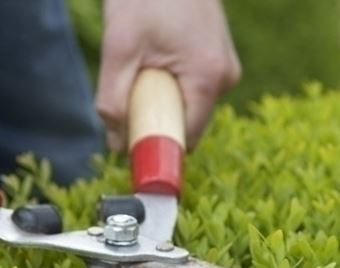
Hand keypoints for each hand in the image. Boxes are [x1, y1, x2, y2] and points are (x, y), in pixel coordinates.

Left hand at [96, 0, 240, 150]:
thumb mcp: (119, 49)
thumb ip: (113, 101)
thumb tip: (115, 145)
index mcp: (209, 77)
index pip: (185, 138)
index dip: (156, 147)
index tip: (130, 144)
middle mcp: (225, 76)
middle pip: (187, 124)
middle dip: (155, 119)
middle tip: (130, 90)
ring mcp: (225, 66)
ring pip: (188, 106)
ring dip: (160, 100)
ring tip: (143, 64)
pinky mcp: (217, 59)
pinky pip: (191, 89)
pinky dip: (169, 85)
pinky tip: (155, 57)